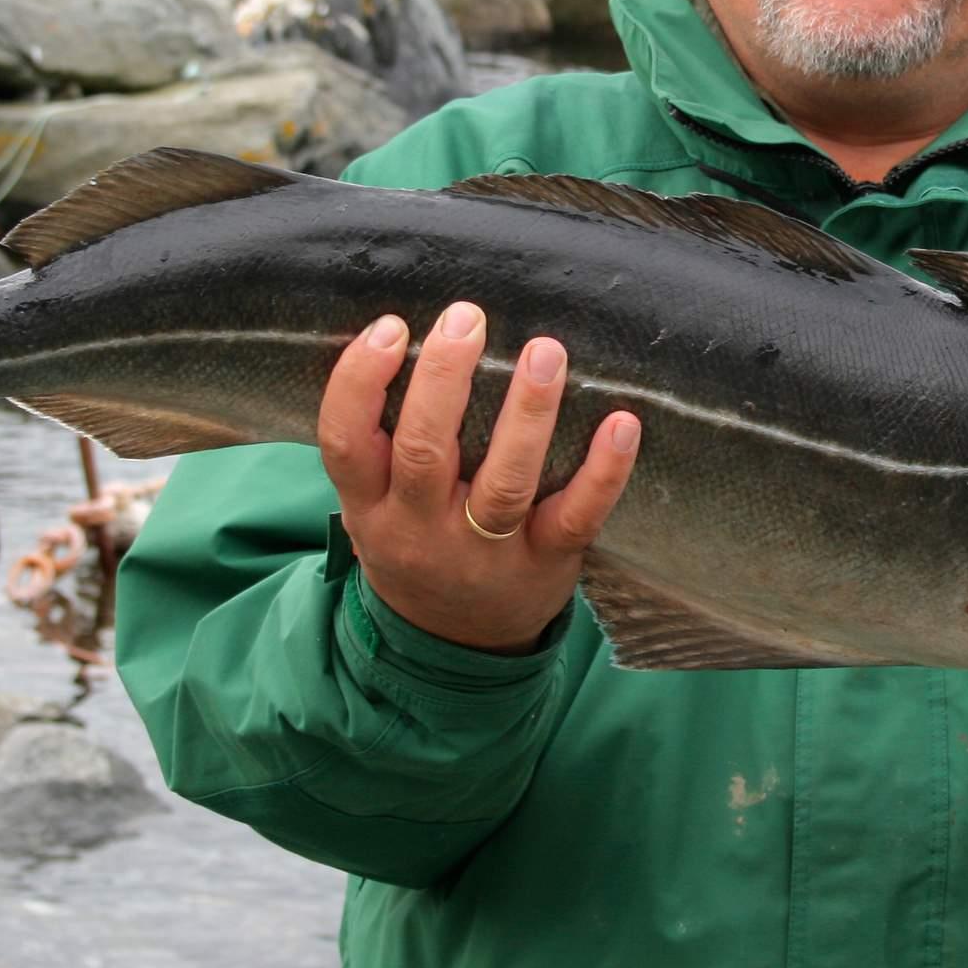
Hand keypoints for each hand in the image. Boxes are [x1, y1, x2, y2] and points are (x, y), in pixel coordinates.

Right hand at [318, 302, 640, 654]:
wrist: (453, 648)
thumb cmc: (415, 545)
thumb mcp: (371, 507)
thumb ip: (377, 441)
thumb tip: (396, 335)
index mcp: (372, 508)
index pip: (346, 443)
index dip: (359, 383)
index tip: (389, 328)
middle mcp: (422, 530)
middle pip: (425, 452)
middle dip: (444, 380)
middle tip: (467, 319)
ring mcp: (486, 550)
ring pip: (506, 482)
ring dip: (527, 414)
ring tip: (544, 351)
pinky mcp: (546, 561)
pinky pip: (576, 516)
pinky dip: (603, 472)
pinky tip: (621, 423)